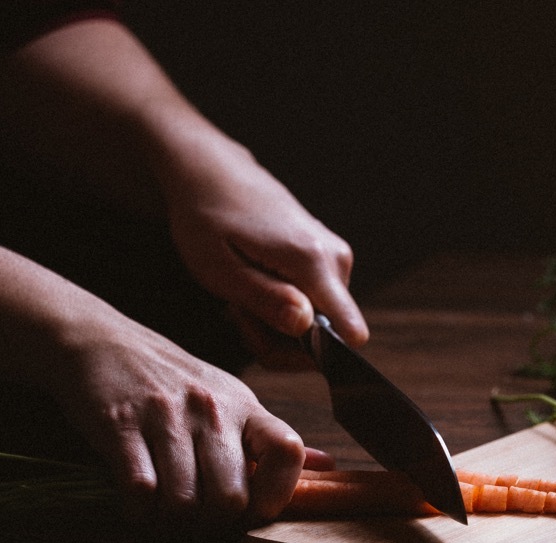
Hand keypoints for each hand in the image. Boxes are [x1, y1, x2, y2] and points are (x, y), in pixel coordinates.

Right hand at [51, 312, 308, 532]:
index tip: (253, 509)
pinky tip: (138, 503)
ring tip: (165, 513)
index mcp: (245, 406)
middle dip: (213, 524)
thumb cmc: (170, 380)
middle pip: (232, 497)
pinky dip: (139, 511)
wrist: (100, 341)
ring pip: (185, 502)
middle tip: (197, 520)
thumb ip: (270, 441)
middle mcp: (212, 409)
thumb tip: (327, 467)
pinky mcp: (120, 426)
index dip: (277, 495)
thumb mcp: (229, 400)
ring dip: (173, 522)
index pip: (288, 451)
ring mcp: (166, 416)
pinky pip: (140, 491)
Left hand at [160, 135, 368, 366]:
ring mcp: (337, 257)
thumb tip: (306, 327)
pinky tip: (256, 285)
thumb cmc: (206, 218)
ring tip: (242, 296)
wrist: (214, 174)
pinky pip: (317, 304)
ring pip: (321, 323)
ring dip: (277, 324)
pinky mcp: (330, 258)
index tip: (264, 340)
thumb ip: (264, 299)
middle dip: (281, 340)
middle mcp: (336, 259)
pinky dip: (284, 306)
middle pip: (329, 337)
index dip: (309, 355)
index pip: (349, 332)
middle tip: (238, 314)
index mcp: (311, 261)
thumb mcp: (217, 268)